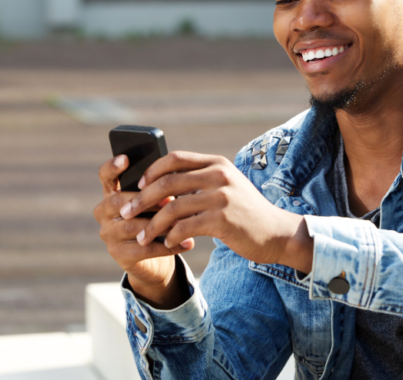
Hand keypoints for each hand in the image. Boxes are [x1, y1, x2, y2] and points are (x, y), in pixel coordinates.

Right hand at [94, 155, 189, 307]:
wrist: (156, 259)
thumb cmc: (158, 220)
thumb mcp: (159, 202)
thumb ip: (159, 189)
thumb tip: (173, 179)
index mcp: (113, 193)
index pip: (105, 176)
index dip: (112, 167)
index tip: (126, 159)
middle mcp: (104, 212)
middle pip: (119, 200)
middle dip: (147, 199)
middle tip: (171, 201)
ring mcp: (108, 234)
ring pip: (132, 225)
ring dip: (161, 223)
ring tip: (184, 223)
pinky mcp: (119, 254)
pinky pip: (144, 248)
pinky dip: (168, 246)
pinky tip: (187, 243)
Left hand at [118, 151, 313, 272]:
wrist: (276, 232)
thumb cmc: (246, 212)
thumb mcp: (227, 186)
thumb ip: (201, 180)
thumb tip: (162, 184)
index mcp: (217, 164)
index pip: (176, 158)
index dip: (152, 170)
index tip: (138, 185)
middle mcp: (219, 176)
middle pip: (168, 182)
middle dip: (142, 199)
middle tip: (126, 212)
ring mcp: (221, 198)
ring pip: (172, 208)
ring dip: (152, 225)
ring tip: (143, 237)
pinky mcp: (222, 221)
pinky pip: (184, 228)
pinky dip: (170, 237)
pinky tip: (167, 244)